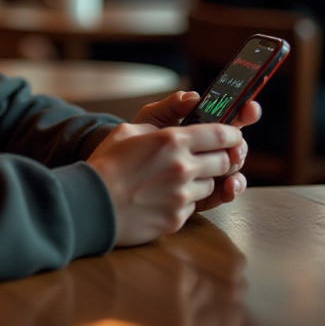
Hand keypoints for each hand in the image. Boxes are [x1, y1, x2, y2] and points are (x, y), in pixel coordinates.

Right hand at [87, 121, 242, 245]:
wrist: (91, 203)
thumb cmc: (107, 163)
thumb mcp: (129, 129)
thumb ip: (162, 119)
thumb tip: (187, 107)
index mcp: (172, 140)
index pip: (221, 133)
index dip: (233, 133)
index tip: (233, 135)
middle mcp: (183, 167)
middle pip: (225, 161)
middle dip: (222, 157)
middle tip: (210, 155)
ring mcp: (182, 195)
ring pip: (213, 185)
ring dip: (204, 179)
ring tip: (180, 176)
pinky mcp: (178, 218)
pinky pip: (196, 205)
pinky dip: (188, 199)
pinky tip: (166, 195)